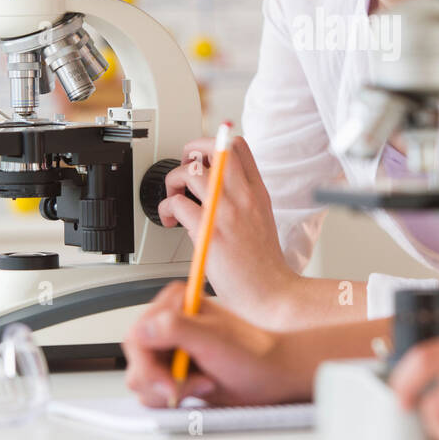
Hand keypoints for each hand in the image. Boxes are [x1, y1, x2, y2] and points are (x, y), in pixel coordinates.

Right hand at [122, 281, 306, 406]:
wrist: (272, 375)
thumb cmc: (252, 353)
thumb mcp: (214, 338)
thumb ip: (176, 329)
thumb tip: (143, 328)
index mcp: (175, 303)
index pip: (137, 335)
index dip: (148, 364)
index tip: (169, 382)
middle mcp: (168, 324)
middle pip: (136, 361)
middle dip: (162, 381)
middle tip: (193, 385)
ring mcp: (169, 349)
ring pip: (142, 381)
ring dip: (174, 390)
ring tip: (204, 383)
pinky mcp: (172, 371)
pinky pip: (154, 392)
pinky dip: (176, 397)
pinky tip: (202, 387)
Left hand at [158, 135, 298, 325]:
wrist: (271, 295)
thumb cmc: (262, 267)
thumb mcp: (259, 222)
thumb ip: (240, 203)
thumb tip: (209, 193)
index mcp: (257, 192)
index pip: (238, 146)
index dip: (214, 143)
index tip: (201, 158)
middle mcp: (244, 196)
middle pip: (215, 147)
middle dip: (191, 150)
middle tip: (184, 168)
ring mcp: (228, 212)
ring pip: (191, 172)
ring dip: (173, 181)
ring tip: (174, 199)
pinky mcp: (210, 232)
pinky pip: (178, 204)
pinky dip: (167, 209)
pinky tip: (171, 222)